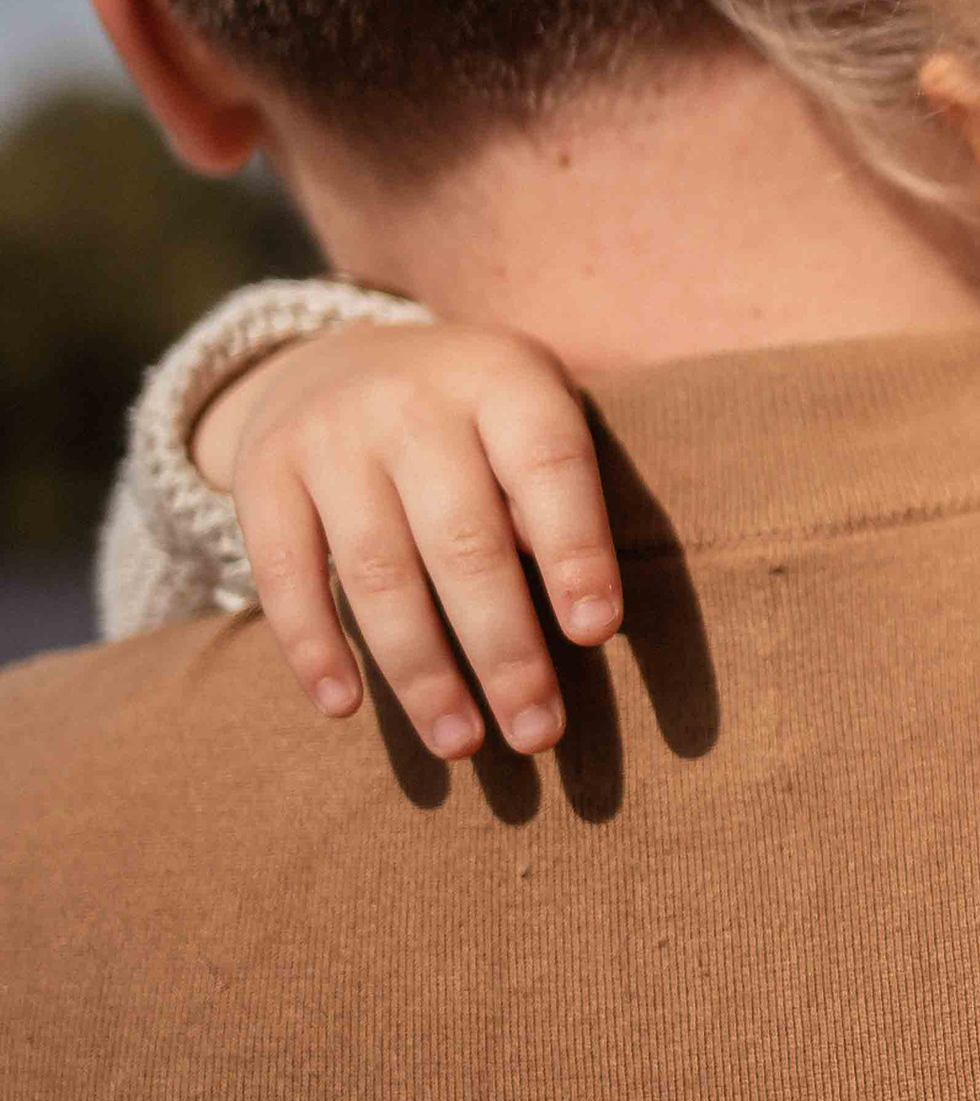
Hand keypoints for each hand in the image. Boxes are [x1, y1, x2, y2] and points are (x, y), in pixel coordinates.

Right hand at [199, 323, 621, 758]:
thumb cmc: (474, 420)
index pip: (548, 466)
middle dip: (504, 648)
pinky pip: (285, 575)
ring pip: (378, 572)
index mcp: (501, 378)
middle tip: (538, 733)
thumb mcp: (528, 416)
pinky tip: (343, 706)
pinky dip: (314, 646)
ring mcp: (330, 435)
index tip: (596, 633)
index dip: (575, 550)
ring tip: (460, 742)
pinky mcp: (262, 474)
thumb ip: (552, 497)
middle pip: (464, 539)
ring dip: (421, 671)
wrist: (337, 358)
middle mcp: (412, 400)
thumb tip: (578, 615)